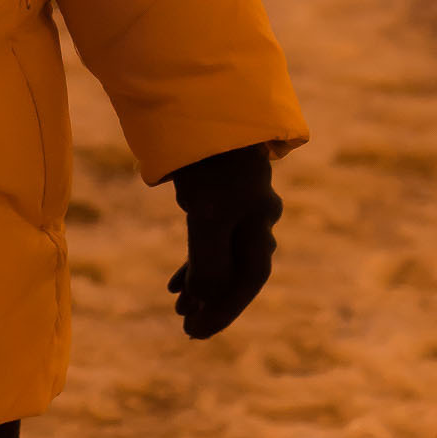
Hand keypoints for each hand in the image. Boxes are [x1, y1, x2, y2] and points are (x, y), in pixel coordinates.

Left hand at [167, 144, 279, 339]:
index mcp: (259, 222)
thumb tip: (204, 301)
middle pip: (237, 270)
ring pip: (222, 253)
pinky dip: (195, 259)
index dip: (224, 309)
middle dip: (212, 300)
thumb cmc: (210, 161)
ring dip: (201, 282)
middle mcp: (256, 215)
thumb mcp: (209, 216)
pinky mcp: (217, 191)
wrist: (205, 105)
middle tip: (186, 327)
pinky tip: (177, 280)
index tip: (197, 332)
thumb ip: (209, 261)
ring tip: (178, 307)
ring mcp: (238, 202)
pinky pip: (210, 235)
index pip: (248, 279)